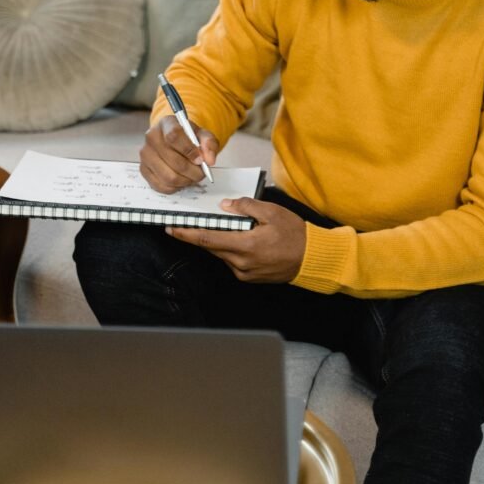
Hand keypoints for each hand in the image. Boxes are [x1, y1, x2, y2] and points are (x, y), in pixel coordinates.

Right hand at [140, 115, 219, 192]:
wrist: (174, 140)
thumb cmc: (188, 137)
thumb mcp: (202, 135)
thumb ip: (209, 144)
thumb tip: (209, 160)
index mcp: (166, 124)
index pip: (174, 136)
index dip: (189, 151)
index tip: (200, 160)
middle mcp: (151, 137)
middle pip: (173, 160)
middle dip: (192, 171)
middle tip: (201, 173)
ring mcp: (146, 155)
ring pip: (168, 177)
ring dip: (186, 181)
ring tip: (192, 176)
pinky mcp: (144, 170)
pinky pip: (162, 186)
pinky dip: (176, 187)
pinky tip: (181, 180)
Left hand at [166, 198, 305, 282]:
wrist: (312, 258)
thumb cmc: (294, 234)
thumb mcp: (272, 212)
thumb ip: (246, 207)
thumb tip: (225, 206)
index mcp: (245, 246)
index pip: (207, 239)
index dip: (186, 234)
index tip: (171, 229)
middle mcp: (241, 263)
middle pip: (212, 247)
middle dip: (200, 235)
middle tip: (189, 222)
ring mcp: (245, 272)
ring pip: (222, 254)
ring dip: (219, 241)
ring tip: (225, 227)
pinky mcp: (249, 277)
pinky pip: (232, 261)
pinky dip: (231, 248)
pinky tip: (240, 239)